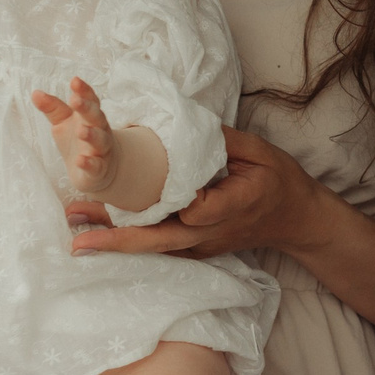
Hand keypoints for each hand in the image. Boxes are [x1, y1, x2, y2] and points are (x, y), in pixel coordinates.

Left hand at [34, 77, 120, 197]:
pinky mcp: (98, 169)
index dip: (84, 91)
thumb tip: (35, 93)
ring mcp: (101, 150)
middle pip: (96, 116)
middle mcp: (99, 130)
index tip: (74, 81)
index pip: (90, 100)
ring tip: (81, 130)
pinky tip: (80, 160)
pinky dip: (89, 163)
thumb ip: (52, 108)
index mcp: (90, 116)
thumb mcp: (63, 122)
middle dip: (87, 108)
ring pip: (100, 140)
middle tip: (75, 100)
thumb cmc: (79, 139)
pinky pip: (96, 166)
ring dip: (92, 135)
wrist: (100, 169)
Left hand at [66, 126, 323, 258]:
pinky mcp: (195, 248)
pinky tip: (103, 232)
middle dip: (118, 239)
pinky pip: (159, 246)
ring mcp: (201, 245)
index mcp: (230, 205)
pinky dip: (131, 240)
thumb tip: (184, 125)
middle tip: (79, 237)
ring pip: (154, 247)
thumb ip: (223, 141)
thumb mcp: (260, 151)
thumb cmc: (280, 181)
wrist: (297, 219)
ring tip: (77, 235)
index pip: (192, 208)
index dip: (168, 198)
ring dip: (116, 242)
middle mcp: (210, 233)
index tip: (146, 182)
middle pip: (159, 240)